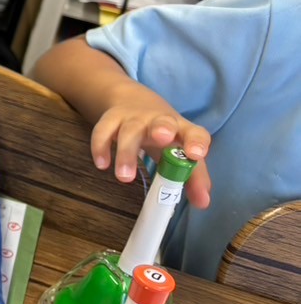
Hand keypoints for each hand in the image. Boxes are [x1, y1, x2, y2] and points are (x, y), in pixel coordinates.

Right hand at [90, 87, 212, 208]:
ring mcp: (133, 118)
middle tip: (162, 139)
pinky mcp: (110, 118)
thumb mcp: (179, 151)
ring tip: (125, 177)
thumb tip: (203, 203)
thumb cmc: (163, 134)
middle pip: (162, 122)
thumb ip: (193, 177)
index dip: (196, 142)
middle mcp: (159, 120)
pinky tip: (102, 165)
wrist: (131, 100)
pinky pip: (103, 130)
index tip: (197, 155)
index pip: (195, 133)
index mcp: (181, 129)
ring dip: (126, 152)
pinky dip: (100, 147)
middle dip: (162, 129)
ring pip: (130, 131)